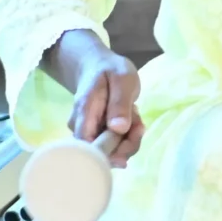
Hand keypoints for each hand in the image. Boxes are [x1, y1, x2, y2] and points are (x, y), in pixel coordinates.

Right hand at [46, 29, 144, 165]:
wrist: (98, 66)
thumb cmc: (110, 70)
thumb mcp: (122, 79)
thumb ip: (120, 103)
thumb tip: (119, 129)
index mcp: (84, 113)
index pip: (89, 147)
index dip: (111, 152)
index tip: (131, 136)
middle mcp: (81, 128)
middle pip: (102, 154)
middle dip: (127, 144)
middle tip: (140, 123)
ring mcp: (89, 133)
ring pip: (111, 152)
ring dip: (130, 139)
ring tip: (136, 115)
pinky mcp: (97, 135)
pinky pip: (114, 146)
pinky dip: (127, 137)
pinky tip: (132, 120)